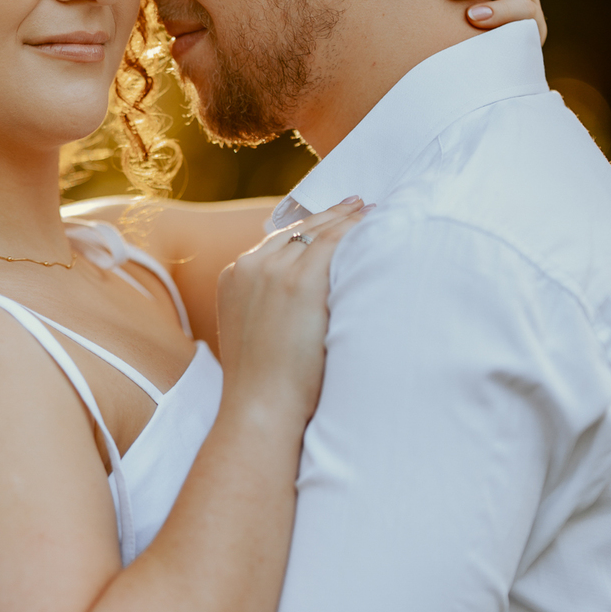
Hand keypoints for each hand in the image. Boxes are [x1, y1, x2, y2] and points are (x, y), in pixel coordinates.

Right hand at [217, 198, 365, 425]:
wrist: (259, 407)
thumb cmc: (263, 386)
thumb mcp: (253, 335)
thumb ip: (268, 308)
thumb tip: (299, 306)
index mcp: (234, 277)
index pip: (276, 241)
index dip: (307, 228)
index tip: (330, 220)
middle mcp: (250, 266)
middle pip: (298, 230)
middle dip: (330, 216)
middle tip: (359, 204)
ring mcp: (274, 270)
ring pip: (319, 231)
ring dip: (349, 220)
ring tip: (375, 213)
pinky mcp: (300, 280)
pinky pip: (335, 242)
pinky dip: (357, 230)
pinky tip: (377, 226)